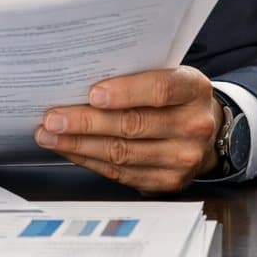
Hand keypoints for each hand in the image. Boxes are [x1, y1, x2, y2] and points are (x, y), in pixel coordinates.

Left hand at [35, 66, 221, 193]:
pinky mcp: (167, 182)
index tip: (92, 93)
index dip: (125, 92)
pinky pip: (121, 173)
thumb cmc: (176, 96)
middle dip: (86, 122)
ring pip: (123, 153)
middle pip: (134, 125)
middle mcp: (193, 126)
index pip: (160, 90)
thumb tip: (82, 78)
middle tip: (53, 118)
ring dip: (79, 145)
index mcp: (194, 90)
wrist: (205, 130)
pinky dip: (89, 161)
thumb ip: (137, 74)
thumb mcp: (169, 74)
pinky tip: (69, 150)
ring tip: (50, 135)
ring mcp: (182, 159)